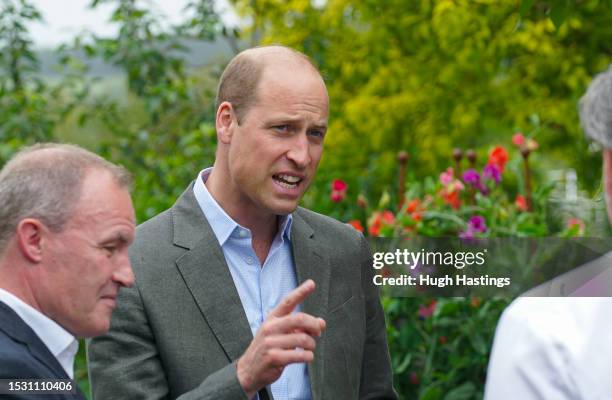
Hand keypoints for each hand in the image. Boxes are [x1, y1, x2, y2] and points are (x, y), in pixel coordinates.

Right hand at [236, 279, 325, 397]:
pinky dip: (308, 356)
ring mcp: (270, 342)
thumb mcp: (281, 334)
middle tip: (318, 333)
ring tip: (310, 349)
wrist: (248, 370)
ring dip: (312, 345)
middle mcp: (270, 327)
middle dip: (314, 325)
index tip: (312, 283)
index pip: (288, 302)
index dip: (301, 292)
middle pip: (299, 319)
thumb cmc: (269, 349)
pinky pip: (299, 355)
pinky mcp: (273, 357)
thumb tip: (322, 323)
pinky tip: (306, 357)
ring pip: (302, 338)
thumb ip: (300, 327)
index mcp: (272, 318)